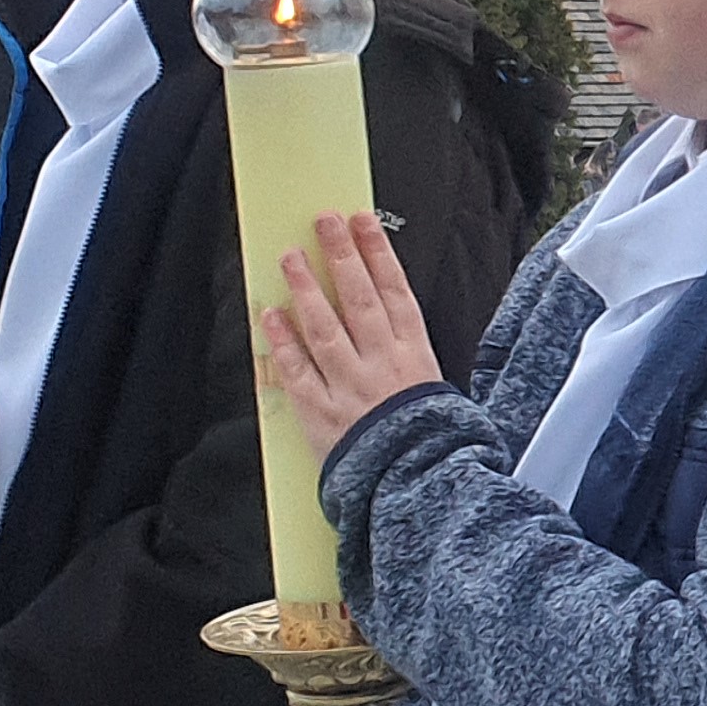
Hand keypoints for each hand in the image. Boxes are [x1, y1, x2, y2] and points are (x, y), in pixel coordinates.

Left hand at [266, 213, 444, 459]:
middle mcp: (382, 363)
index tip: (362, 221)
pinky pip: (298, 371)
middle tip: (323, 221)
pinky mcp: (323, 411)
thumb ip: (407, 347)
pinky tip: (272, 314)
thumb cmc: (429, 436)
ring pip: (325, 327)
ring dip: (307, 288)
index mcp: (414, 354)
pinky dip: (283, 341)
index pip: (395, 291)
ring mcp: (351, 386)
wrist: (417, 484)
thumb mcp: (434, 384)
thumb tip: (386, 308)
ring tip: (291, 257)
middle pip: (359, 298)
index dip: (377, 252)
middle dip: (340, 255)